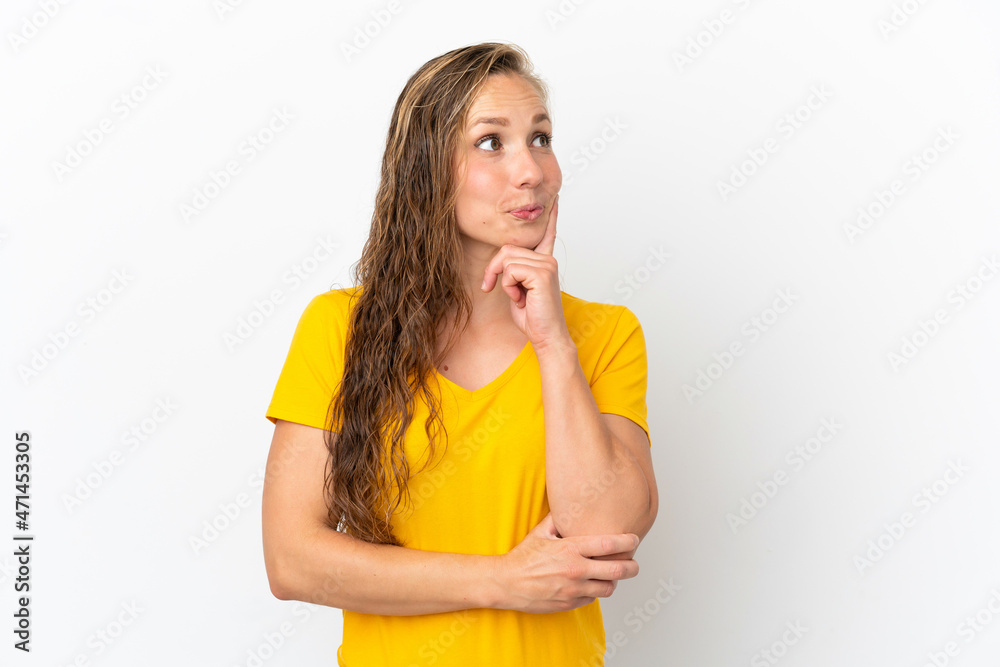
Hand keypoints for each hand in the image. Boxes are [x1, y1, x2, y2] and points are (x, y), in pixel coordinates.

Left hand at [481, 195, 570, 351]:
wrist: (546, 336)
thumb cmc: (533, 318)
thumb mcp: (518, 291)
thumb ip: (515, 273)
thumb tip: (504, 263)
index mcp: (545, 262)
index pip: (547, 234)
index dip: (550, 217)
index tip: (554, 199)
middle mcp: (548, 259)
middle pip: (507, 249)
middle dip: (494, 269)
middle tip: (493, 287)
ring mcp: (546, 264)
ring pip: (506, 259)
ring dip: (502, 281)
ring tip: (517, 297)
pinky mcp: (542, 273)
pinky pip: (510, 270)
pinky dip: (508, 286)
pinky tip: (520, 298)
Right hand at [489, 511, 639, 613]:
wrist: (507, 583)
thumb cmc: (523, 556)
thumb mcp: (540, 532)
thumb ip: (559, 519)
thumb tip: (571, 504)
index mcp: (570, 549)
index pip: (608, 545)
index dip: (626, 542)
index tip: (634, 539)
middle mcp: (575, 570)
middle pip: (617, 570)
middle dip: (632, 566)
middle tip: (634, 563)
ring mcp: (574, 589)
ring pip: (608, 588)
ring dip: (613, 581)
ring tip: (611, 574)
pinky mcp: (569, 603)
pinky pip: (592, 598)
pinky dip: (595, 591)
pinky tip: (590, 583)